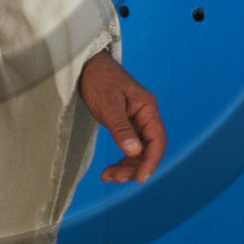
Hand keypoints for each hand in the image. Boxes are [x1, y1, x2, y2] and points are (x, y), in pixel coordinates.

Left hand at [78, 51, 165, 182]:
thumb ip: (121, 128)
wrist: (87, 65)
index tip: (140, 178)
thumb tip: (135, 152)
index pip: (157, 139)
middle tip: (116, 178)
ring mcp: (135, 120)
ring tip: (109, 177)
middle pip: (148, 148)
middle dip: (135, 166)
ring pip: (138, 151)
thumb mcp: (108, 104)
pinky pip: (128, 146)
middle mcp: (145, 116)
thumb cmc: (99, 79)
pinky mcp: (125, 124)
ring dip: (127, 166)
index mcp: (147, 108)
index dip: (151, 160)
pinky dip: (121, 159)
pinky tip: (109, 170)